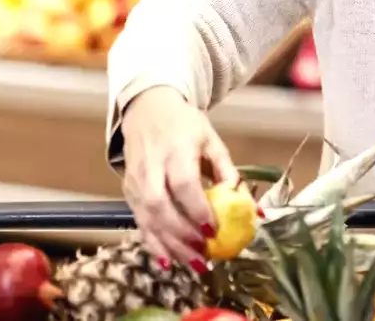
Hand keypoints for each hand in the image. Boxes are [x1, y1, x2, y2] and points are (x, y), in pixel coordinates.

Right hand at [119, 86, 239, 272]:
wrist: (146, 110)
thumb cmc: (184, 125)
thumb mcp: (211, 139)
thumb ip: (226, 169)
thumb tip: (246, 201)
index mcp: (176, 149)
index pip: (183, 183)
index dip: (197, 208)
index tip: (213, 229)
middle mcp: (151, 166)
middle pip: (161, 205)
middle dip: (182, 233)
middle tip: (205, 251)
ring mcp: (136, 180)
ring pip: (147, 218)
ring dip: (170, 245)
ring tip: (193, 263)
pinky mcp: (128, 192)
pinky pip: (139, 222)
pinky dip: (153, 244)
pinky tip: (168, 261)